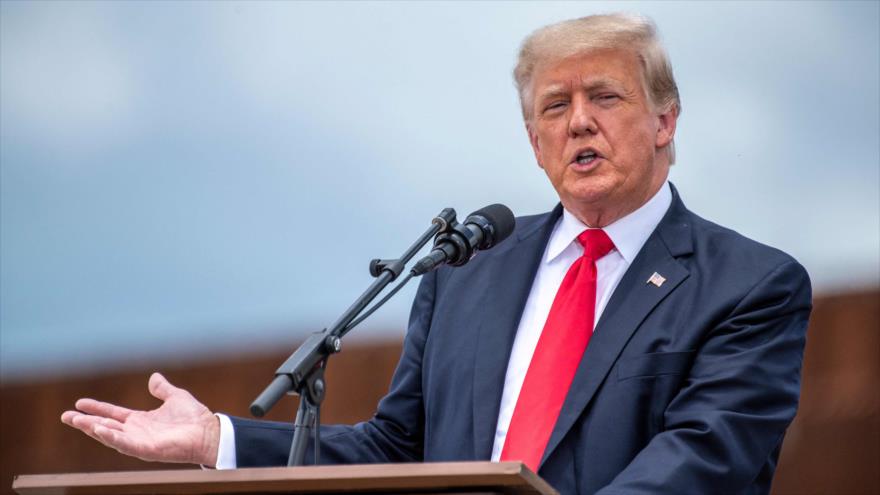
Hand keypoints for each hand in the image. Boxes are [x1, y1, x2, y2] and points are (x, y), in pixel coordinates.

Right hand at [61, 372, 219, 466]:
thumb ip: (162, 389)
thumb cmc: (194, 418)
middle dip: (85, 422)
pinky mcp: (147, 450)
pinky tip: (99, 430)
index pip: (113, 414)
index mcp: (141, 421)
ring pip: (110, 436)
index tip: (79, 403)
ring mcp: (140, 442)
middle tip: (65, 416)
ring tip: (76, 421)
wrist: (209, 432)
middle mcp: (137, 432)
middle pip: (105, 426)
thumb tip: (154, 377)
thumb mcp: (175, 397)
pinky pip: (125, 444)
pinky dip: (111, 438)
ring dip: (93, 429)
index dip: (97, 408)